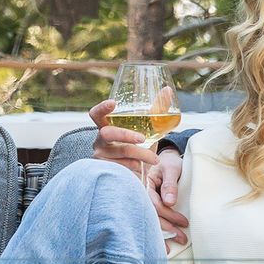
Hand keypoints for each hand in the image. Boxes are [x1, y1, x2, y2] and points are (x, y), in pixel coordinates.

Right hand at [89, 99, 189, 242]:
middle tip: (142, 138)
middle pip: (107, 133)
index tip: (114, 103)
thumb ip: (157, 109)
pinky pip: (120, 169)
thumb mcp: (149, 129)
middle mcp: (100, 141)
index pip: (96, 114)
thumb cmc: (141, 146)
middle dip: (125, 135)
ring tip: (154, 160)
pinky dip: (134, 168)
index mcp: (107, 127)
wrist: (139, 174)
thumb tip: (167, 89)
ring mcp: (100, 157)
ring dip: (140, 155)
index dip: (102, 108)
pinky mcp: (104, 172)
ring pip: (118, 153)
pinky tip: (141, 170)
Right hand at [147, 150, 188, 243]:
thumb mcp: (172, 168)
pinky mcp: (150, 205)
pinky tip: (161, 243)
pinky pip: (152, 219)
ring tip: (171, 247)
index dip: (169, 215)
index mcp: (144, 185)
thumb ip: (170, 184)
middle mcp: (141, 195)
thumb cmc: (170, 162)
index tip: (184, 223)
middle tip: (182, 238)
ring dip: (161, 234)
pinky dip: (157, 231)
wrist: (168, 158)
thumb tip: (170, 202)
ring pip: (150, 220)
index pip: (154, 204)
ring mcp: (144, 201)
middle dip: (167, 229)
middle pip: (152, 215)